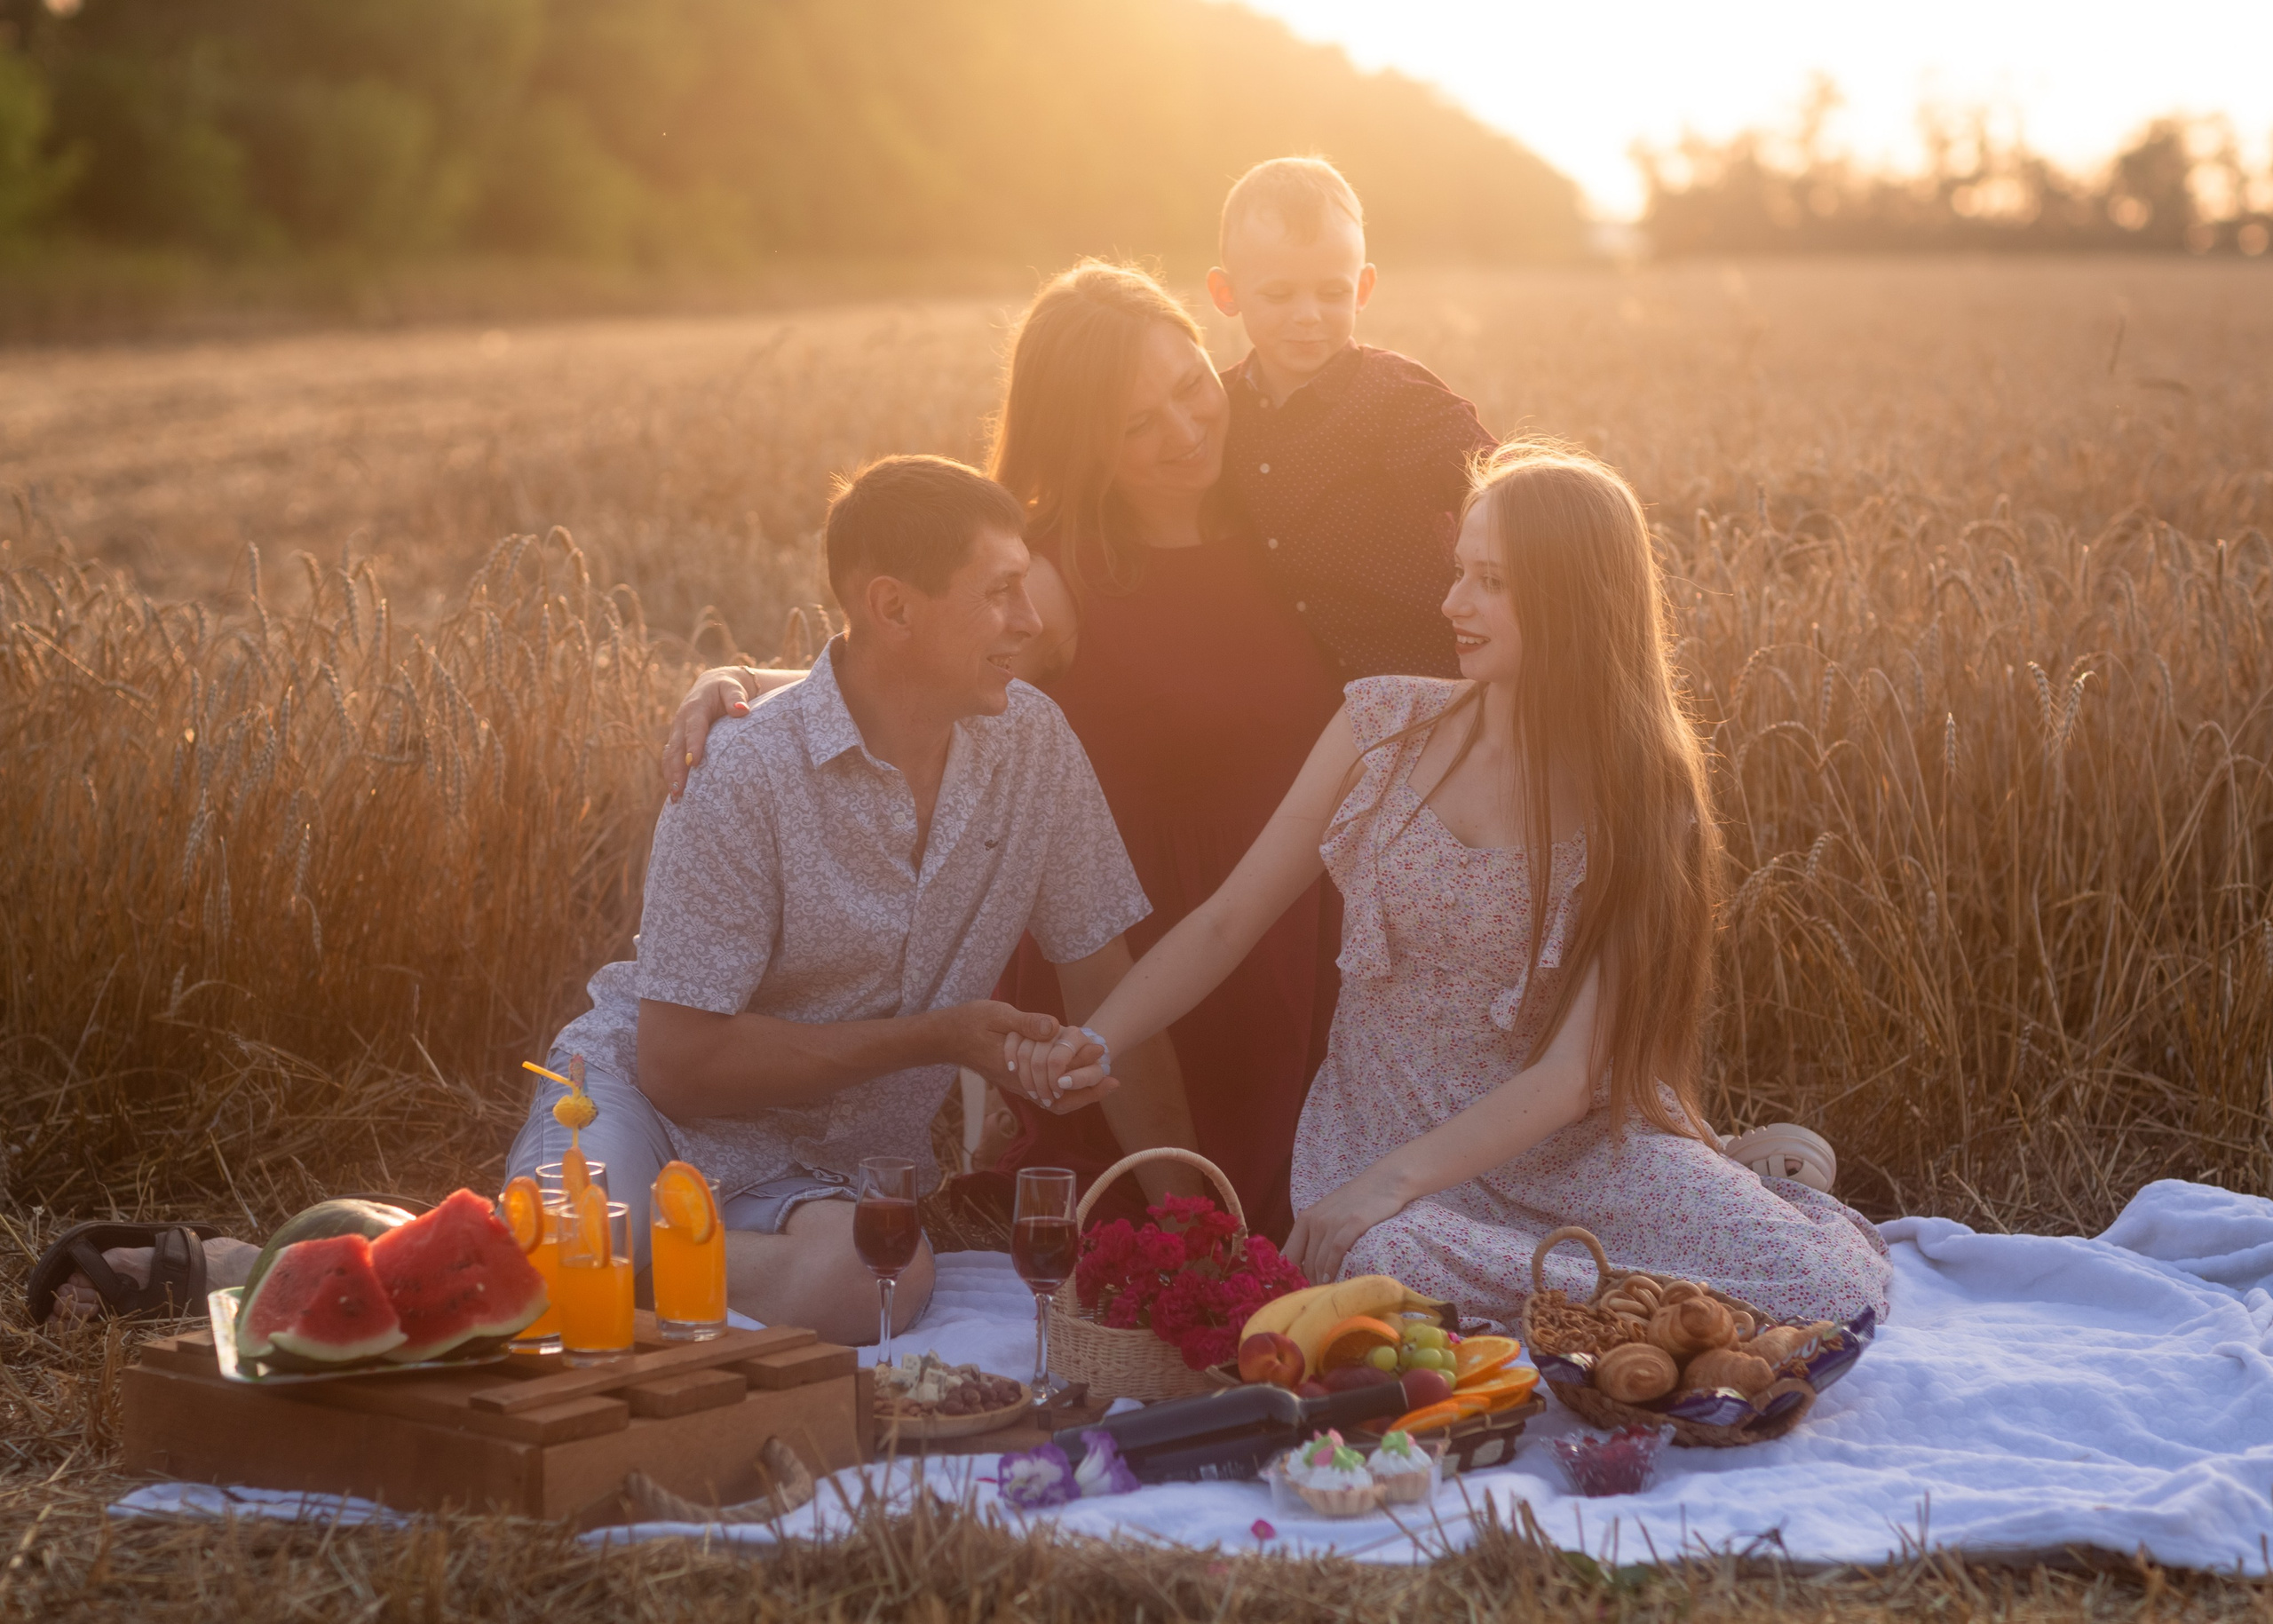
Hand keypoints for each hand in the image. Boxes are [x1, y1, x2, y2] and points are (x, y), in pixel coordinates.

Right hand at [663, 667, 757, 799]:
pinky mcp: (677, 741)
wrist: (711, 685)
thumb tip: (742, 710)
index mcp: (695, 708)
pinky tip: (676, 794)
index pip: (694, 728)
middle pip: (678, 747)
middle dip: (677, 769)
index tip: (694, 762)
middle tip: (680, 790)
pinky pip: (670, 759)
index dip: (693, 744)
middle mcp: (681, 721)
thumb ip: (736, 697)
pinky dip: (671, 775)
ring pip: (671, 756)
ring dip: (671, 776)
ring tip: (676, 798)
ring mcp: (677, 732)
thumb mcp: (732, 688)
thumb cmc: (726, 689)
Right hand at [935, 1003, 1119, 1115]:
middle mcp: (1018, 1084)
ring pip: (1053, 1099)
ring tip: (1101, 1076)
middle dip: (1088, 1091)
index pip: (1057, 1084)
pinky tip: (1076, 1070)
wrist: (944, 1036)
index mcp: (1016, 1070)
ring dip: (1077, 1090)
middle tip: (1112, 1078)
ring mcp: (1017, 1084)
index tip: (1104, 1063)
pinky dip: (1063, 1085)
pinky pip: (1045, 1090)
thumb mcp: (997, 1014)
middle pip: (1060, 1101)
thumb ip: (1026, 1023)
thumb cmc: (969, 1022)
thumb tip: (1055, 1028)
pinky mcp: (1015, 1078)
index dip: (1083, 1078)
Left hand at [1283, 1169, 1410, 1284]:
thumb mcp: (1328, 1213)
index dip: (1290, 1275)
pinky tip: (1334, 1279)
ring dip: (1320, 1280)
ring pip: (1319, 1260)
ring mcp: (1333, 1222)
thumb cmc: (1356, 1201)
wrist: (1384, 1182)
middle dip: (1309, 1282)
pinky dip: (1332, 1269)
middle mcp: (1316, 1220)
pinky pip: (1336, 1252)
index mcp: (1306, 1218)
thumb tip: (1304, 1266)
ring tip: (1326, 1293)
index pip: (1289, 1253)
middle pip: (1305, 1261)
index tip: (1296, 1290)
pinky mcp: (1353, 1224)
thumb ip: (1315, 1234)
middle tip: (1316, 1296)